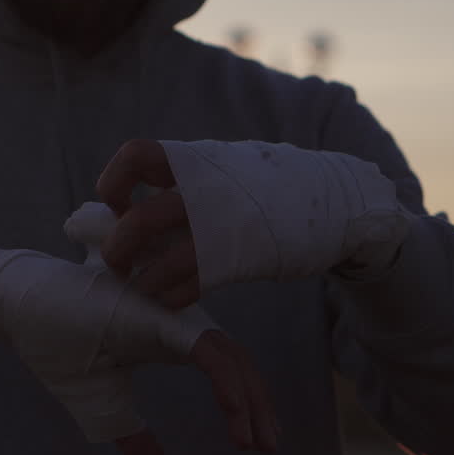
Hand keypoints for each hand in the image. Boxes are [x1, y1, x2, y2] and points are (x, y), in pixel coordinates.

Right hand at [0, 248, 279, 454]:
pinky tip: (233, 411)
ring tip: (253, 439)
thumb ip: (133, 438)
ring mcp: (165, 312)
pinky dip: (225, 380)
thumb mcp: (101, 405)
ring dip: (247, 397)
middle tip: (268, 445)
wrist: (15, 305)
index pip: (223, 365)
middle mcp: (174, 321)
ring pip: (226, 352)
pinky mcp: (152, 313)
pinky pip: (203, 348)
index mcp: (166, 337)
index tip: (257, 444)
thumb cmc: (56, 343)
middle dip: (258, 404)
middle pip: (234, 357)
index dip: (246, 403)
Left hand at [102, 139, 411, 287]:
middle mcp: (206, 189)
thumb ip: (186, 177)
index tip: (116, 203)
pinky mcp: (241, 259)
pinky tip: (168, 298)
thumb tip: (138, 198)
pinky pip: (191, 284)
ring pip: (164, 260)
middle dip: (120, 244)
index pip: (136, 156)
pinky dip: (172, 295)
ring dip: (144, 280)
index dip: (114, 181)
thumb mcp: (226, 165)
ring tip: (140, 287)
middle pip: (142, 218)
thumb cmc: (271, 185)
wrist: (338, 200)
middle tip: (116, 259)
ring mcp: (224, 226)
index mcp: (197, 159)